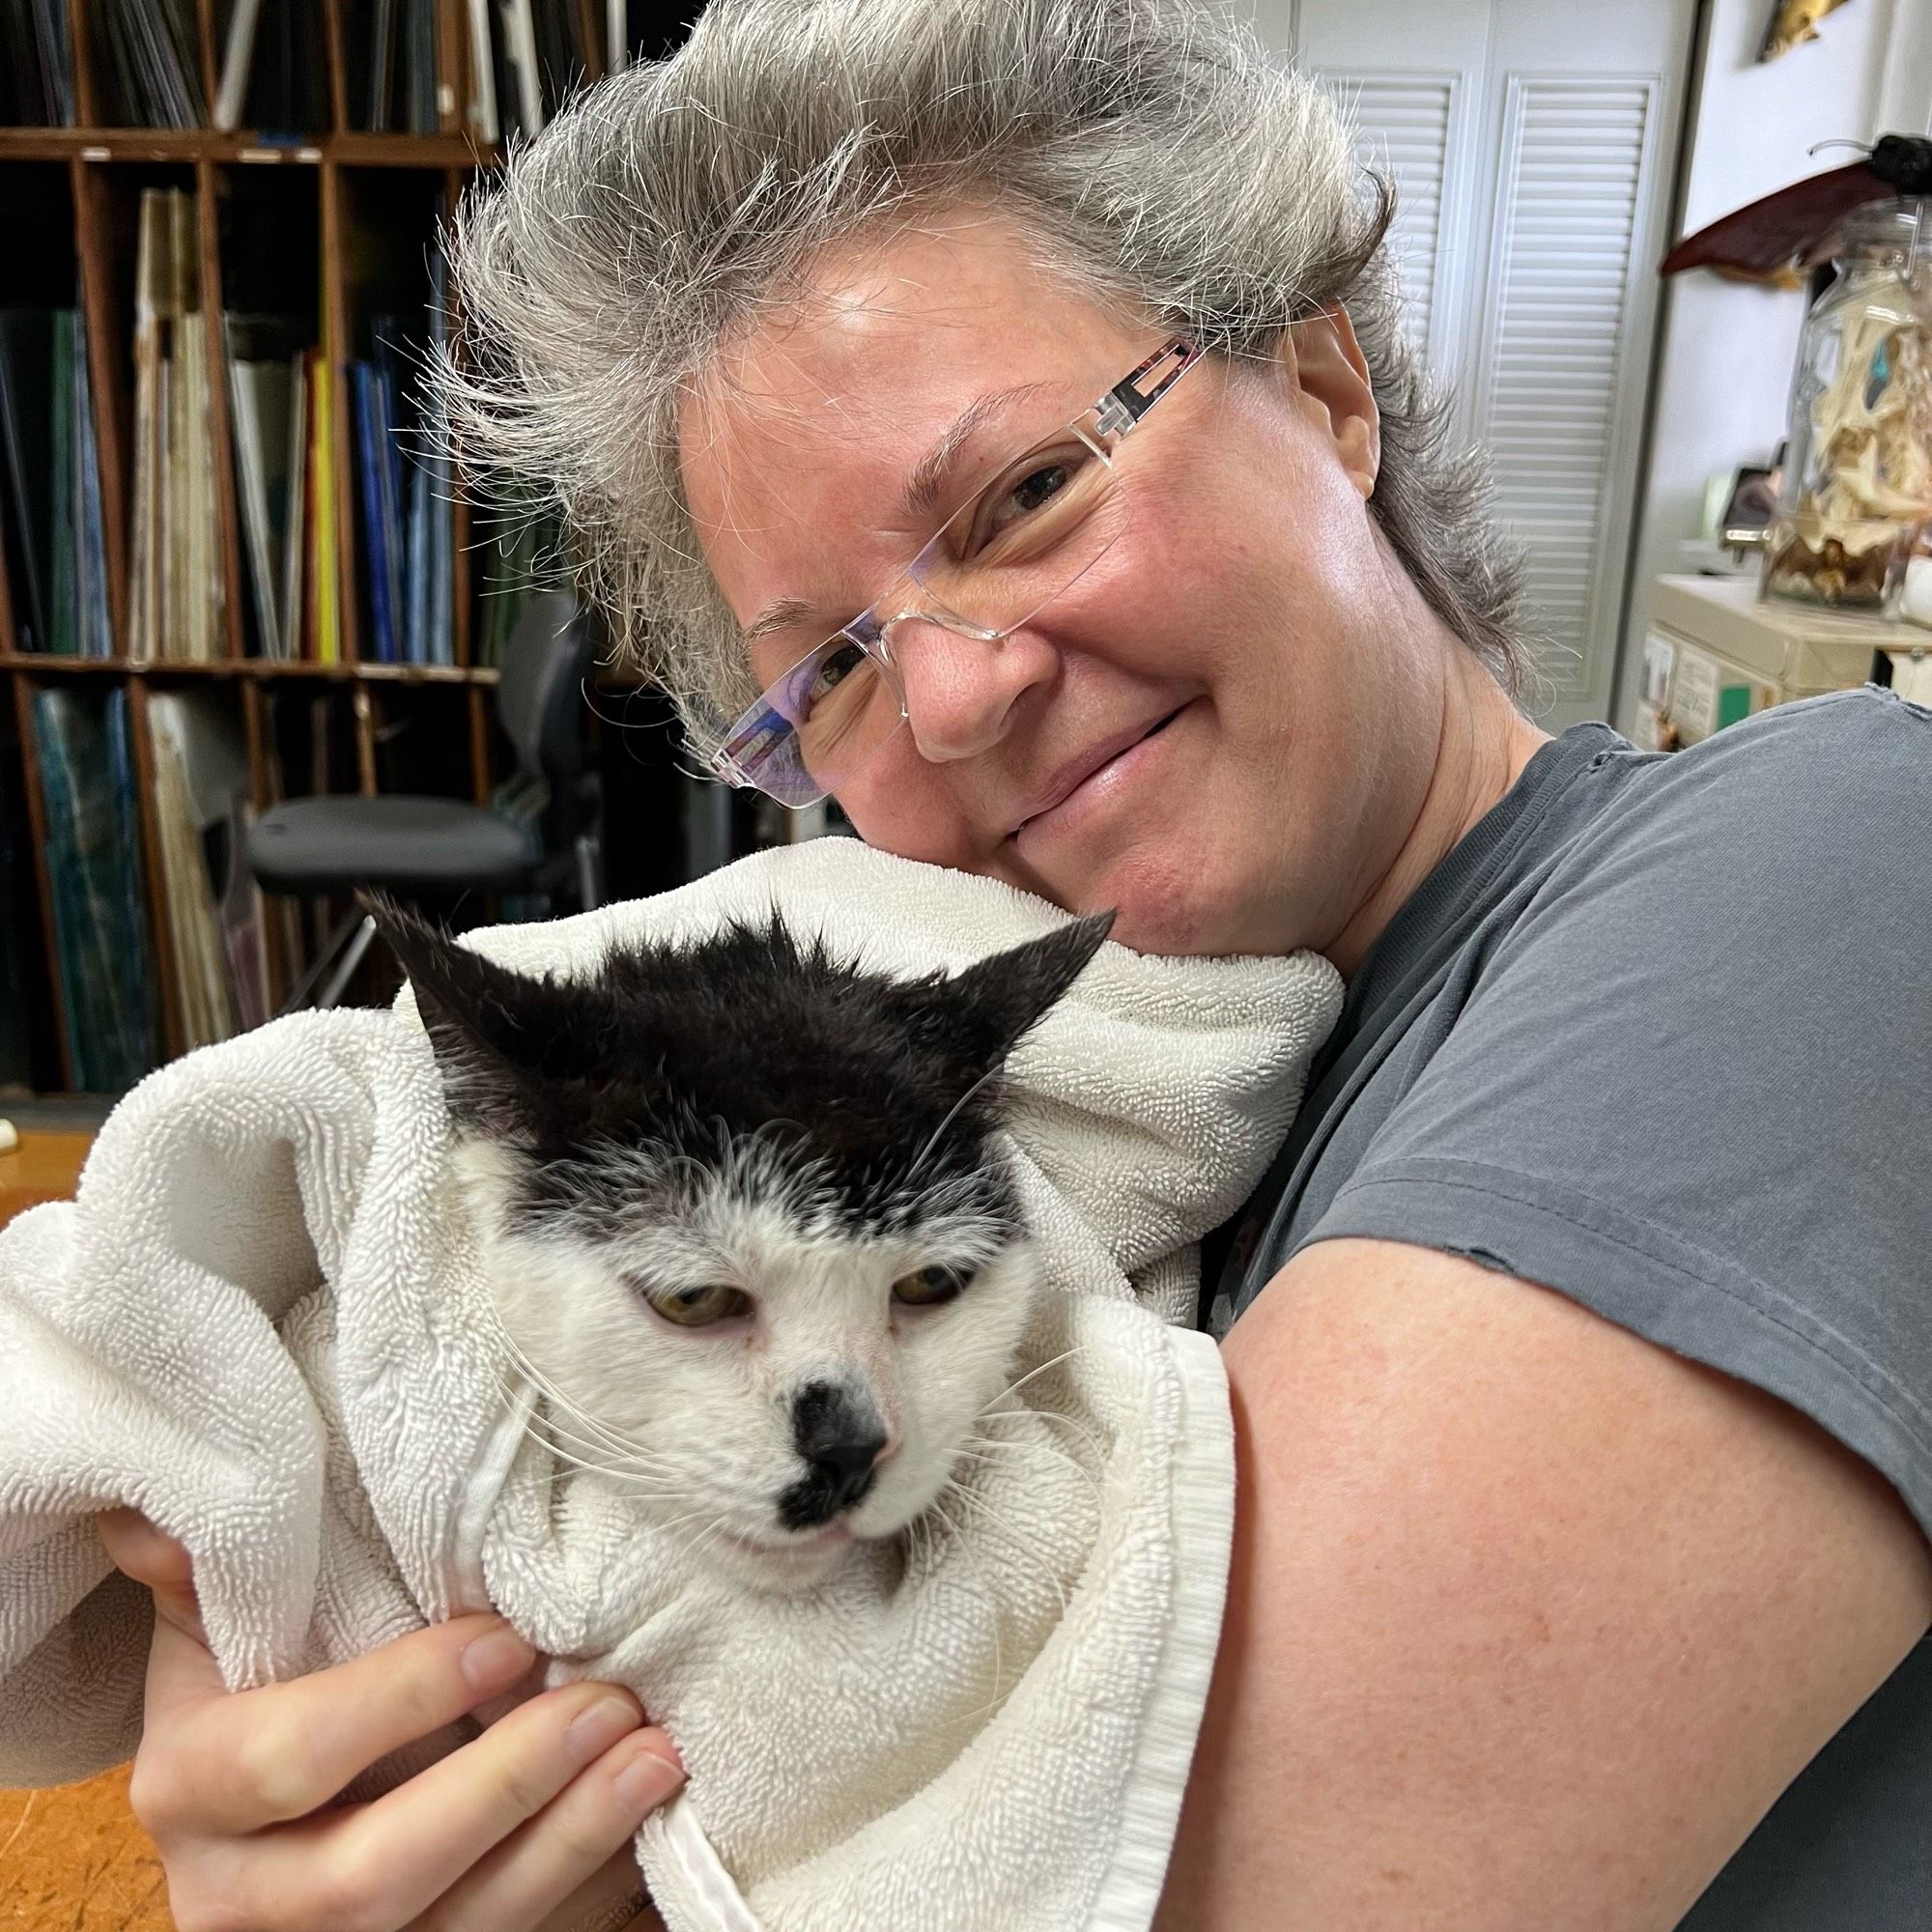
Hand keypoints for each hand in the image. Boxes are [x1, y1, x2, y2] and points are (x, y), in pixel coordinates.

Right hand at [97, 1509, 681, 1931]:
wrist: (255, 1817)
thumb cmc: (256, 1688)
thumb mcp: (215, 1630)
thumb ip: (202, 1575)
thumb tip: (154, 1508)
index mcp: (188, 1793)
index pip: (287, 1761)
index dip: (400, 1703)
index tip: (504, 1640)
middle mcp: (239, 1899)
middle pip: (372, 1875)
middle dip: (502, 1787)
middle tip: (607, 1704)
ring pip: (456, 1929)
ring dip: (569, 1842)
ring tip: (655, 1756)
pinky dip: (585, 1886)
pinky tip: (648, 1817)